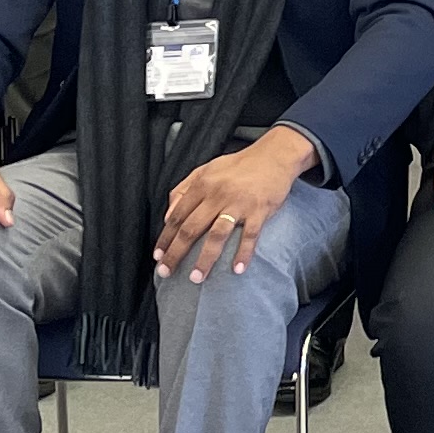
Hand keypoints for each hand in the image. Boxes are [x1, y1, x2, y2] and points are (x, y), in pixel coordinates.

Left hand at [155, 125, 314, 283]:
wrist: (275, 155)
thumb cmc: (240, 165)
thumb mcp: (207, 169)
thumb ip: (184, 189)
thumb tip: (168, 215)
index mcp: (203, 184)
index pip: (178, 215)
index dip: (165, 237)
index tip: (158, 255)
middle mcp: (218, 194)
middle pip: (191, 229)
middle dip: (176, 253)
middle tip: (166, 272)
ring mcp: (239, 204)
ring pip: (217, 235)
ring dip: (205, 259)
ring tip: (196, 278)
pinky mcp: (259, 210)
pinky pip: (250, 236)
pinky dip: (243, 253)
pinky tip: (237, 269)